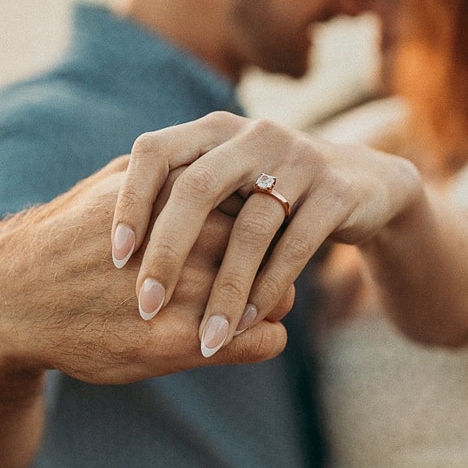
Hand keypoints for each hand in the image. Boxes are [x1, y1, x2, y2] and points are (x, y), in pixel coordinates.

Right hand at [0, 158, 294, 382]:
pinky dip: (264, 339)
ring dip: (273, 303)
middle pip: (278, 247)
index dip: (267, 218)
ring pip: (277, 296)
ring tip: (257, 309)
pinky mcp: (177, 344)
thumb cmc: (69, 239)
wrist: (14, 299)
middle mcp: (188, 239)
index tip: (262, 234)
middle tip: (270, 274)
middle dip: (279, 259)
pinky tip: (250, 339)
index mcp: (179, 196)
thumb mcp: (112, 184)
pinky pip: (263, 340)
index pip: (262, 200)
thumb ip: (161, 171)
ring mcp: (185, 293)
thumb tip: (202, 151)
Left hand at [109, 112, 420, 356]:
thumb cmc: (269, 198)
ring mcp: (299, 158)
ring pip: (251, 226)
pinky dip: (269, 287)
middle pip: (197, 187)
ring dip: (225, 288)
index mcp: (212, 130)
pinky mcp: (337, 191)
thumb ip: (175, 198)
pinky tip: (248, 324)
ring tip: (204, 337)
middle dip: (168, 252)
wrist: (365, 187)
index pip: (155, 151)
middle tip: (145, 306)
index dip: (130, 202)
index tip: (112, 258)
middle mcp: (252, 134)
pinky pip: (296, 244)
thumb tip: (102, 246)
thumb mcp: (223, 188)